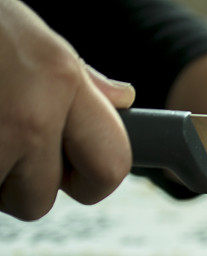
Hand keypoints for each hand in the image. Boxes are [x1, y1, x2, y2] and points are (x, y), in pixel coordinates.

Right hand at [0, 0, 133, 220]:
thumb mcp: (31, 34)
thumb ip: (78, 78)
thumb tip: (124, 99)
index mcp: (61, 79)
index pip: (112, 165)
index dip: (93, 179)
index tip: (70, 171)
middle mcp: (28, 112)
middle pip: (41, 200)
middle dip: (20, 185)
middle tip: (2, 145)